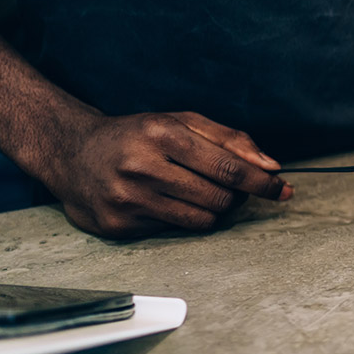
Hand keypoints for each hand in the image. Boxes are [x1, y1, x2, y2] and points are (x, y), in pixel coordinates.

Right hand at [43, 111, 291, 238]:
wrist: (71, 153)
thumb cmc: (136, 136)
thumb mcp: (180, 122)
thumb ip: (229, 139)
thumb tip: (270, 166)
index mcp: (161, 133)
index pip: (228, 167)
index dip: (261, 182)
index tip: (282, 188)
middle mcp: (142, 166)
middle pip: (220, 197)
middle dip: (235, 195)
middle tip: (228, 186)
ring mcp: (128, 199)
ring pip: (202, 220)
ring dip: (212, 209)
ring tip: (196, 191)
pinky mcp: (118, 225)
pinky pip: (174, 230)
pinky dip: (182, 218)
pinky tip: (164, 201)